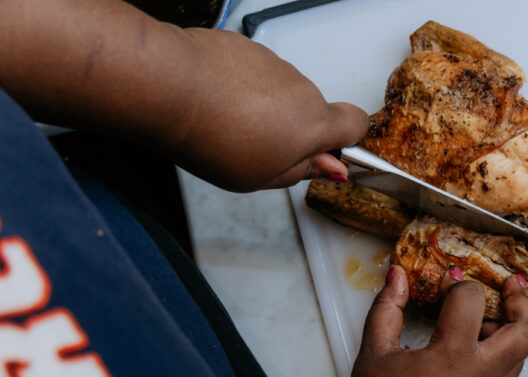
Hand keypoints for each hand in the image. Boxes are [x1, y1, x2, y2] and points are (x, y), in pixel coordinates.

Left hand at [168, 28, 367, 190]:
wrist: (170, 85)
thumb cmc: (214, 136)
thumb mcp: (262, 177)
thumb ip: (302, 171)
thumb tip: (329, 168)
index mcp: (314, 124)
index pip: (356, 124)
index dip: (345, 139)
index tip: (323, 152)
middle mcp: (302, 88)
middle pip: (311, 109)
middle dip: (292, 128)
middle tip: (258, 148)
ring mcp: (274, 63)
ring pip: (281, 91)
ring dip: (264, 107)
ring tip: (229, 124)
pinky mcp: (247, 47)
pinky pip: (254, 72)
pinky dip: (241, 86)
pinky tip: (215, 100)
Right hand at [338, 266, 527, 376]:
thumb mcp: (373, 353)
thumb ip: (388, 309)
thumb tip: (398, 278)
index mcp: (454, 356)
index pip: (472, 300)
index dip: (458, 283)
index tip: (445, 282)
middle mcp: (481, 376)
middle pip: (526, 331)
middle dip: (521, 303)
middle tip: (509, 287)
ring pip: (520, 357)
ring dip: (511, 331)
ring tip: (482, 321)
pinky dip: (498, 355)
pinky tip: (470, 351)